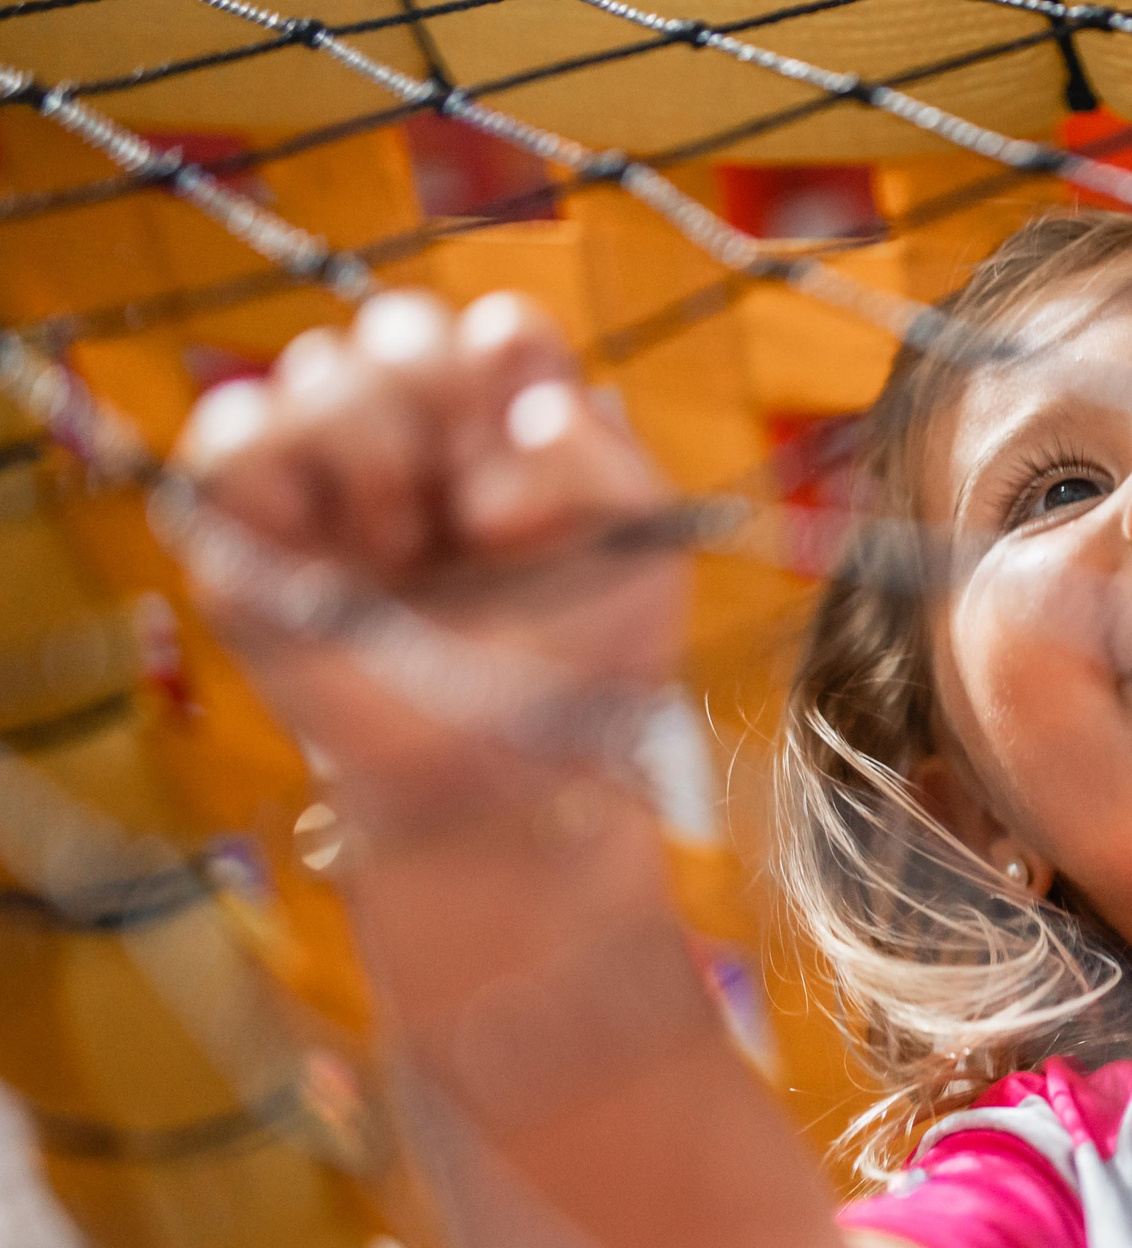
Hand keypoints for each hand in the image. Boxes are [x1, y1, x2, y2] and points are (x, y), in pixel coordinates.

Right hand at [170, 291, 688, 804]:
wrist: (503, 782)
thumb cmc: (580, 673)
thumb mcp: (644, 560)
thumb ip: (608, 460)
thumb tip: (531, 410)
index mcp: (512, 431)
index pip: (497, 328)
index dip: (511, 363)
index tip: (529, 431)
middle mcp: (417, 440)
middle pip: (400, 326)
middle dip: (441, 403)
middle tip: (470, 508)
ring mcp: (327, 481)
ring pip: (319, 367)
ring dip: (374, 458)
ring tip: (405, 556)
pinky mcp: (245, 530)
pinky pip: (231, 432)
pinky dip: (278, 472)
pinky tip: (333, 550)